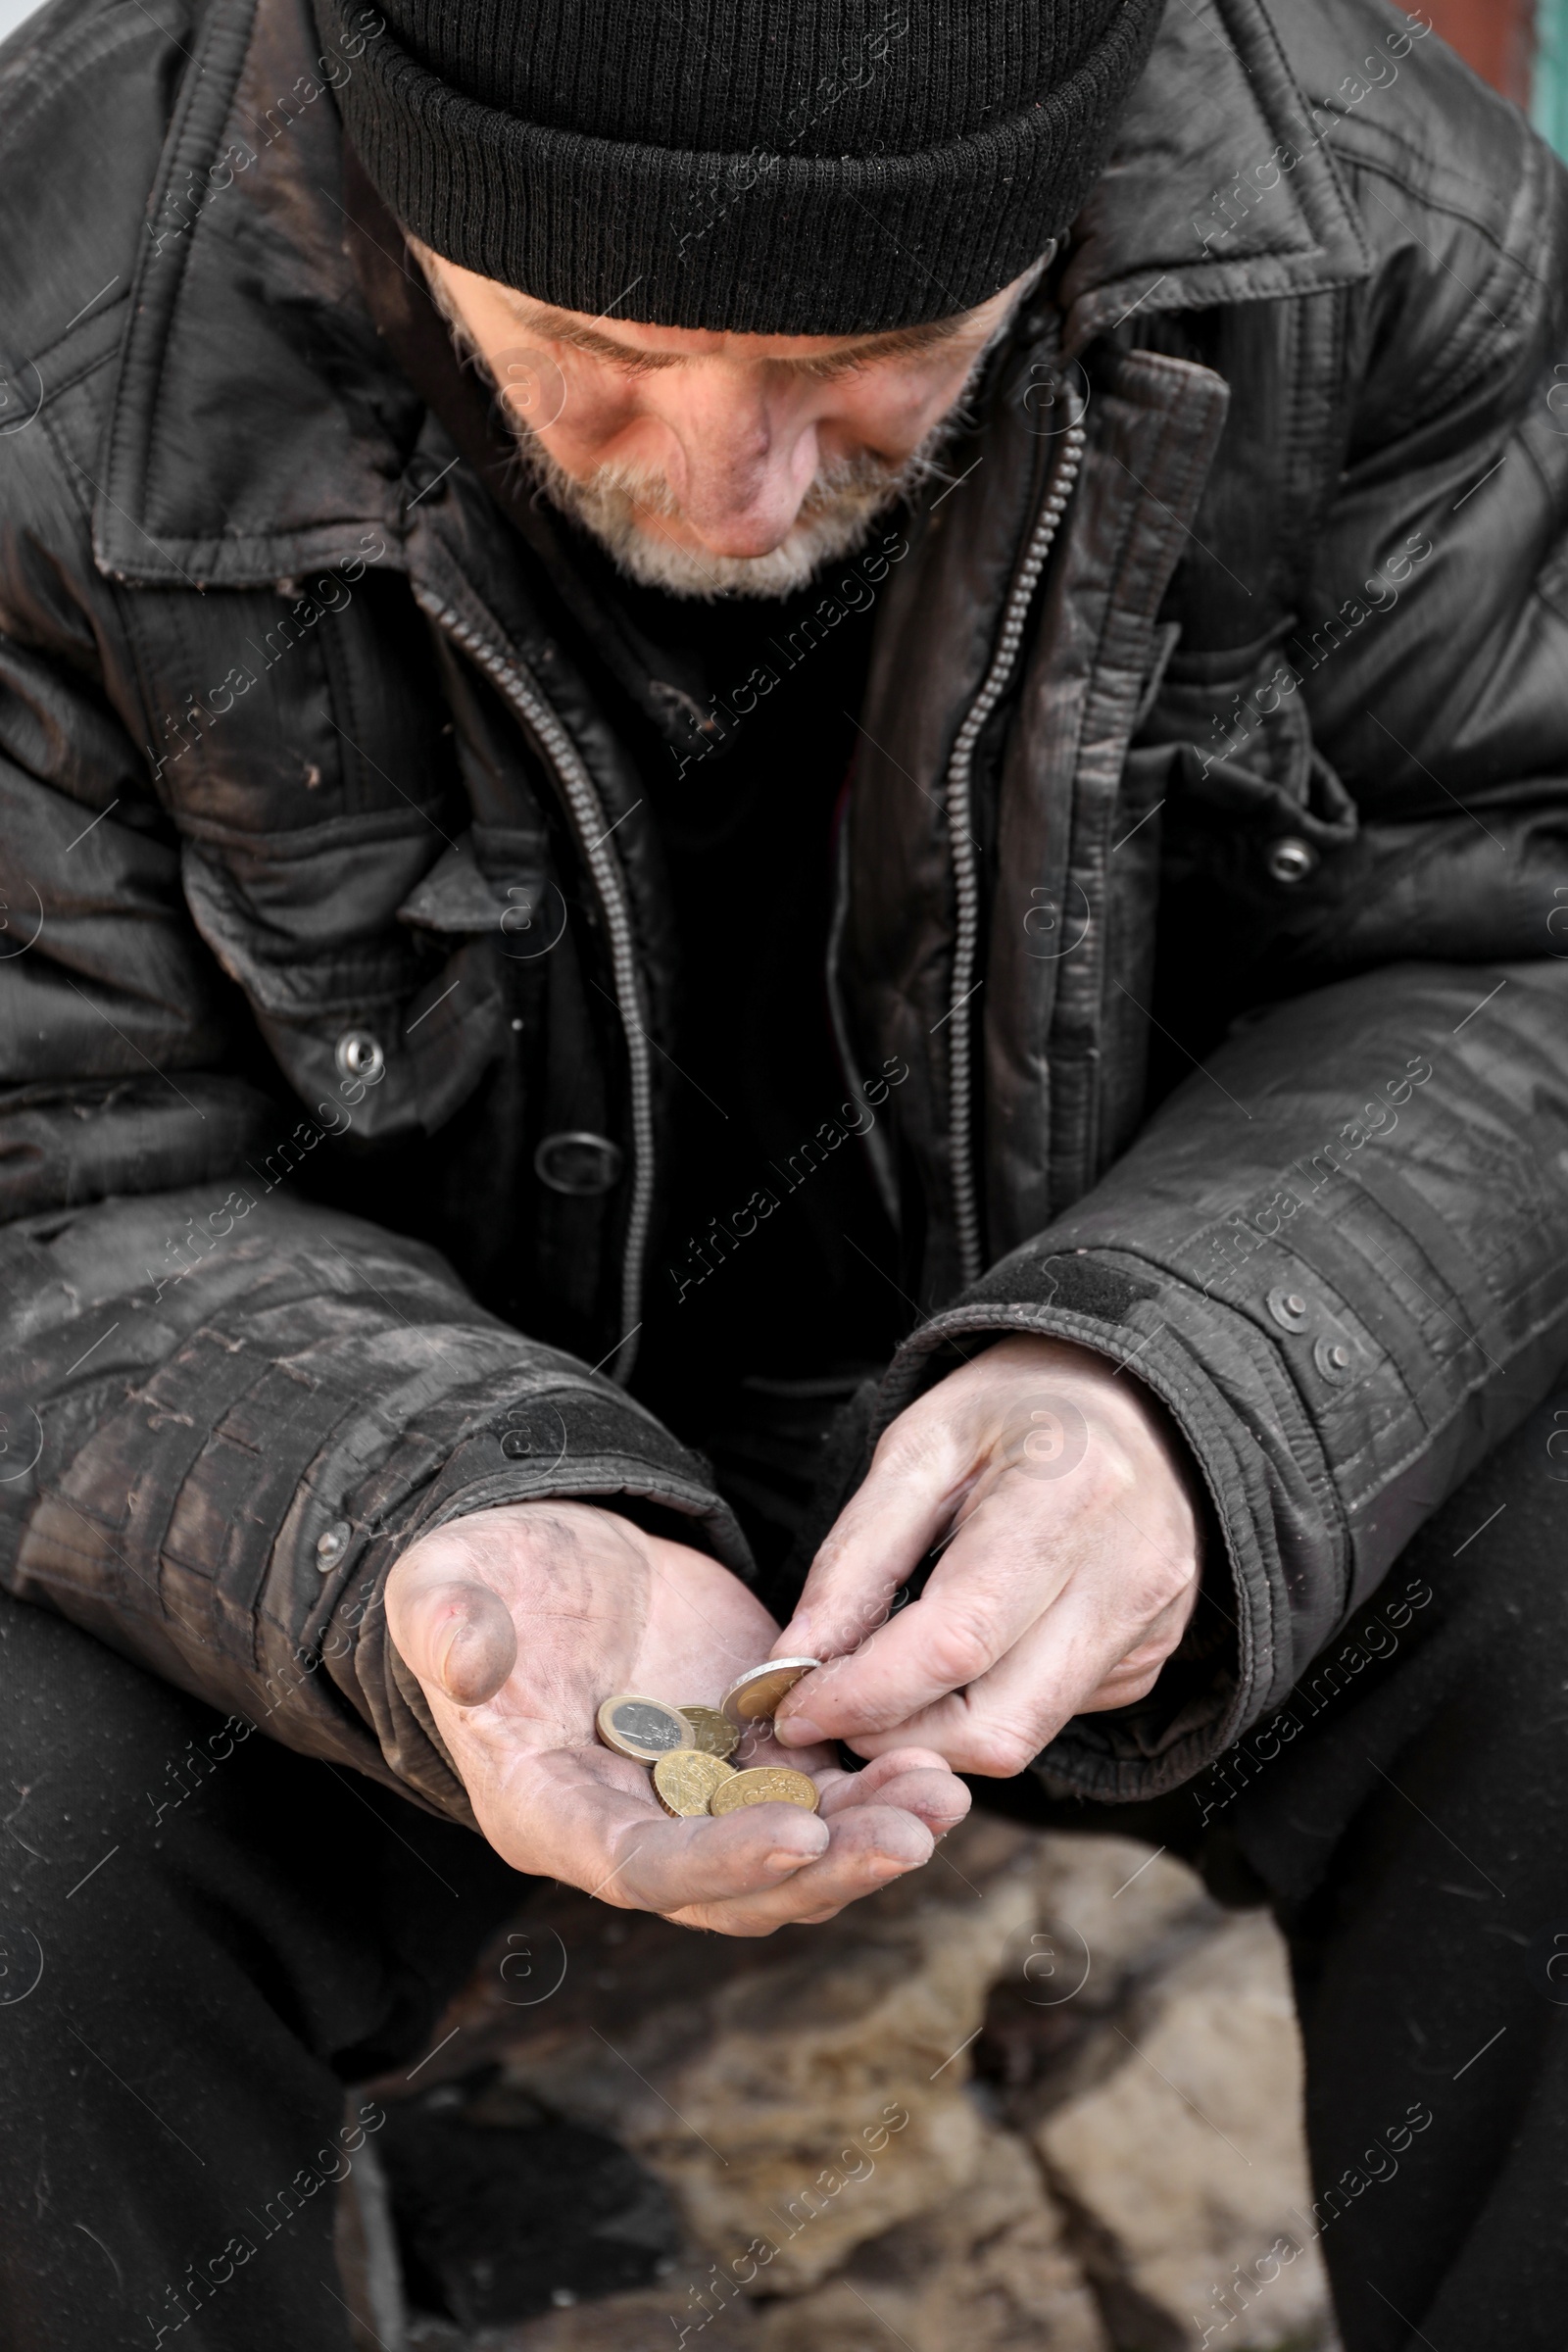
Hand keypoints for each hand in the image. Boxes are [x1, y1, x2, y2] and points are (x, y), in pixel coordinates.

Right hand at [385, 1500, 969, 1934]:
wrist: (544, 1558)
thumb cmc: (481, 1577)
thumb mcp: (447, 1585)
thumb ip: (450, 1623)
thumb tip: (467, 1654)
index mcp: (549, 1811)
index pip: (640, 1867)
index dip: (719, 1862)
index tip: (800, 1835)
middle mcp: (633, 1826)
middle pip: (738, 1886)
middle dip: (828, 1871)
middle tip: (911, 1836)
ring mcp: (700, 1796)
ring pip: (796, 1852)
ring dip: (870, 1837)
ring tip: (943, 1797)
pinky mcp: (750, 1752)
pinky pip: (823, 1793)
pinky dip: (877, 1789)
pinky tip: (939, 1763)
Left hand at [770, 1335, 1200, 1774]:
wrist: (1134, 1400)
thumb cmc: (1017, 1408)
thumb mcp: (919, 1448)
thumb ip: (856, 1557)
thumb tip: (798, 1660)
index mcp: (1067, 1499)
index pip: (955, 1642)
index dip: (863, 1693)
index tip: (793, 1705)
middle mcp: (1128, 1576)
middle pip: (994, 1725)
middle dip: (893, 1736)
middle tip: (831, 1708)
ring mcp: (1149, 1627)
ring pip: (1022, 1738)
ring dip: (935, 1733)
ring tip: (887, 1682)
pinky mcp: (1151, 1657)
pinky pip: (1049, 1715)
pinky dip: (986, 1704)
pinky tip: (967, 1651)